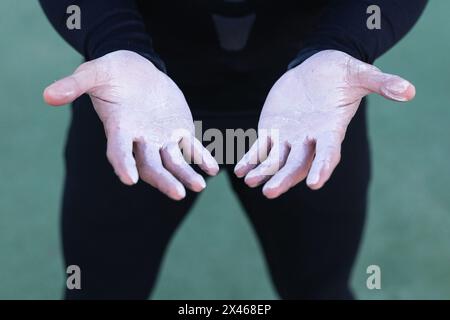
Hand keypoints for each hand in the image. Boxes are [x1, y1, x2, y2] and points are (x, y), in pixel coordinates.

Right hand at [44, 50, 217, 199]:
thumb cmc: (112, 72)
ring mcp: (161, 137)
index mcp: (120, 128)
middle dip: (163, 180)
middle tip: (177, 194)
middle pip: (150, 165)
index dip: (123, 164)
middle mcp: (141, 139)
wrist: (136, 70)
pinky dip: (201, 157)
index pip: (119, 151)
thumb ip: (75, 85)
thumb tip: (48, 96)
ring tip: (200, 185)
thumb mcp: (93, 73)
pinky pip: (192, 147)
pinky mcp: (179, 130)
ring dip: (186, 174)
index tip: (128, 180)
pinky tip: (213, 169)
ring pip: (174, 162)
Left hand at [235, 50, 414, 198]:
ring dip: (263, 172)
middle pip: (297, 164)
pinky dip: (250, 158)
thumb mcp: (362, 74)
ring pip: (275, 160)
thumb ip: (382, 83)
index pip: (327, 153)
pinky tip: (239, 169)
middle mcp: (309, 139)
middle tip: (270, 192)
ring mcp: (289, 137)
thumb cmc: (342, 72)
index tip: (314, 183)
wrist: (318, 69)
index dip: (322, 167)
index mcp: (330, 130)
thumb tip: (409, 91)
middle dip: (284, 178)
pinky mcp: (272, 129)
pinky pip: (260, 148)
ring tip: (250, 181)